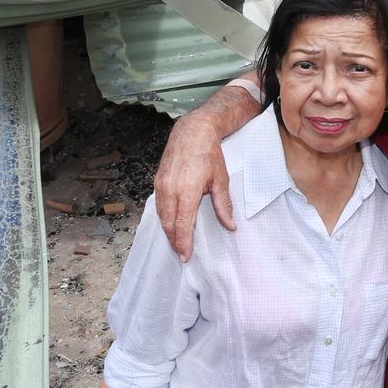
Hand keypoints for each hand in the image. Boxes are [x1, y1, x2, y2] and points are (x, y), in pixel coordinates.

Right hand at [154, 109, 234, 260]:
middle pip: (168, 224)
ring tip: (177, 243)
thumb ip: (224, 205)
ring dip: (167, 231)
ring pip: (161, 216)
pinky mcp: (157, 181)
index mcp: (187, 191)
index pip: (182, 224)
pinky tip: (170, 224)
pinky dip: (163, 218)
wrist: (192, 131)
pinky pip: (159, 205)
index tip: (186, 256)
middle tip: (182, 255)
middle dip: (174, 241)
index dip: (183, 242)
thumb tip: (230, 226)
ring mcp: (161, 185)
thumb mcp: (221, 180)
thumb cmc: (209, 154)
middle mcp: (170, 189)